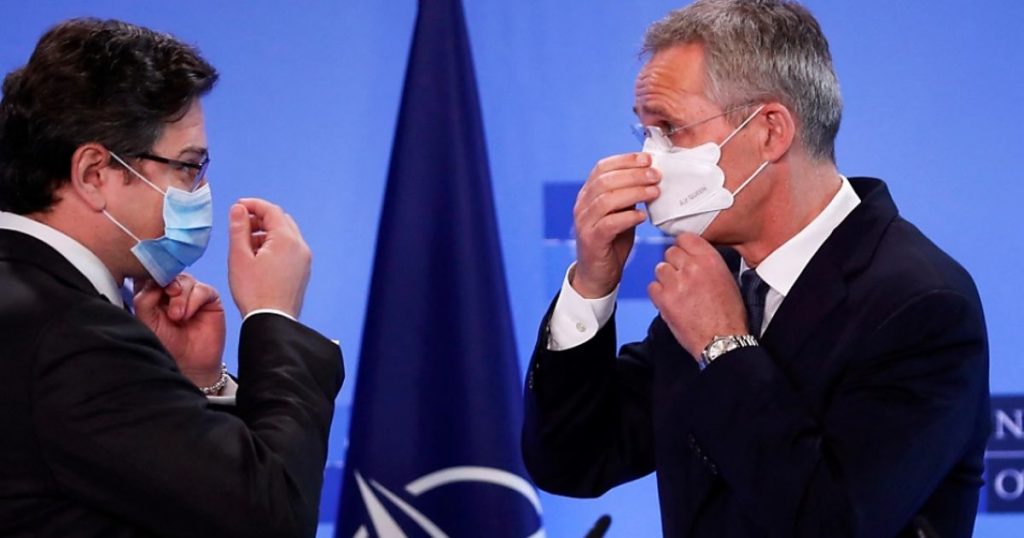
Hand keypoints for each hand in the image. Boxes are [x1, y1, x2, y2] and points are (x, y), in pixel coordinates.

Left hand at [133, 274, 225, 386]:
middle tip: (167, 297)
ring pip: (185, 279)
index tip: (150, 286)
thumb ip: (145, 299)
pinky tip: (187, 315)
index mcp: (154, 293)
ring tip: (176, 316)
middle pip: (170, 273)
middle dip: (167, 284)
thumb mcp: (147, 321)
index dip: (151, 275)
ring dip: (180, 297)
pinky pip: (202, 289)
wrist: (188, 364)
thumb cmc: (165, 345)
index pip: (151, 274)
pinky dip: (193, 300)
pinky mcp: (209, 298)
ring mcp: (191, 293)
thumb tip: (155, 281)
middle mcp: (173, 290)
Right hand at [228, 198, 310, 318]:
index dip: (253, 205)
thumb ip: (239, 228)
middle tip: (241, 225)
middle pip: (281, 220)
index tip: (238, 206)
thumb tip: (239, 209)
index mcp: (286, 240)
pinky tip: (258, 258)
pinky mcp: (303, 271)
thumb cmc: (254, 292)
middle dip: (260, 219)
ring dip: (267, 233)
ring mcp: (304, 260)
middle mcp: (300, 247)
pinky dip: (275, 246)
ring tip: (246, 244)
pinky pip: (290, 249)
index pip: (271, 210)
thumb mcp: (239, 257)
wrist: (272, 321)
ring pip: (286, 235)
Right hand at [571, 152, 660, 297]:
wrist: (597, 274)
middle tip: (655, 175)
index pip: (602, 168)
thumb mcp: (620, 213)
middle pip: (605, 180)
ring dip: (634, 193)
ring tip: (654, 192)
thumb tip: (650, 175)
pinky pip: (609, 224)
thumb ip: (629, 196)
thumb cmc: (612, 242)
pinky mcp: (591, 240)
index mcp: (588, 194)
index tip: (647, 159)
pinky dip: (627, 217)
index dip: (625, 160)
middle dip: (633, 174)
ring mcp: (584, 223)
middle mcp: (582, 205)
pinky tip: (642, 217)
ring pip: (606, 200)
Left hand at [647, 234, 747, 358]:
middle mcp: (692, 267)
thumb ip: (708, 263)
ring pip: (660, 269)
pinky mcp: (665, 299)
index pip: (685, 238)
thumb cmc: (729, 314)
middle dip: (674, 264)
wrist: (722, 339)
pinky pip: (652, 287)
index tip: (683, 255)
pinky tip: (670, 301)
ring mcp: (676, 283)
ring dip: (666, 278)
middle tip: (681, 277)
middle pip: (670, 252)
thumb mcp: (727, 279)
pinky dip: (659, 294)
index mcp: (710, 260)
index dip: (683, 248)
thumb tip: (693, 257)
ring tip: (677, 291)